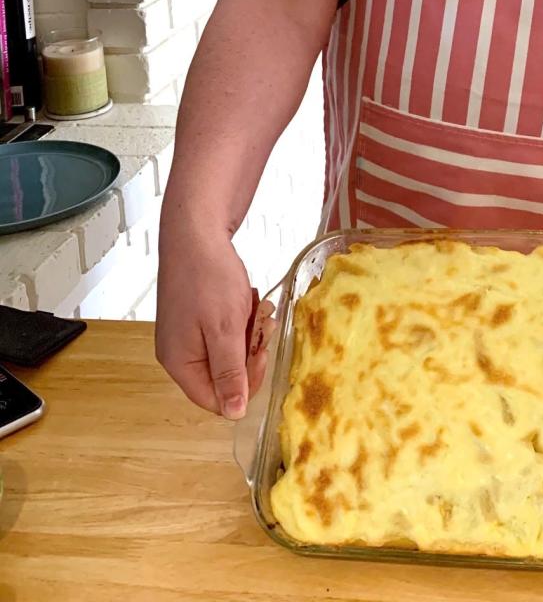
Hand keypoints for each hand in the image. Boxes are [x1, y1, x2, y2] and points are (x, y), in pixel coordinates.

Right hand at [155, 225, 266, 419]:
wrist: (195, 232)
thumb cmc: (207, 277)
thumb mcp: (225, 329)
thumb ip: (229, 373)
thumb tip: (234, 414)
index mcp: (180, 363)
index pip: (216, 400)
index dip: (244, 383)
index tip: (259, 353)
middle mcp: (179, 353)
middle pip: (223, 375)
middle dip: (247, 351)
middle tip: (258, 324)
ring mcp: (186, 334)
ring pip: (228, 351)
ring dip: (247, 332)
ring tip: (251, 306)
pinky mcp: (195, 317)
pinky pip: (224, 331)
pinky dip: (239, 318)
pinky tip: (244, 299)